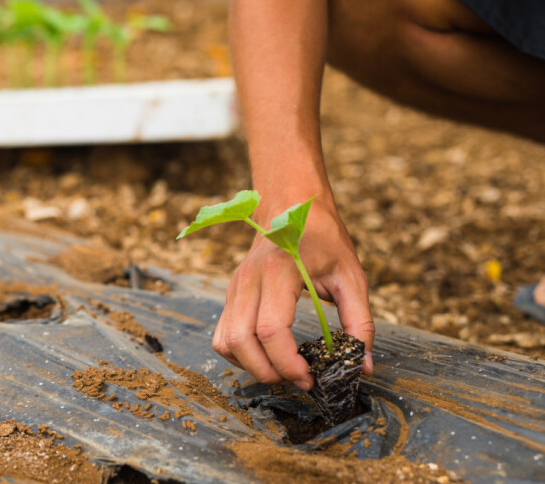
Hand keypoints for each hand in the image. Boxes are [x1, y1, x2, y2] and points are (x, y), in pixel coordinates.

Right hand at [212, 197, 374, 389]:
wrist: (290, 206)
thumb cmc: (323, 238)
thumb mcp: (351, 276)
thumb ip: (359, 322)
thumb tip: (363, 365)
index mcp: (279, 273)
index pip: (271, 330)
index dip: (288, 363)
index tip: (310, 377)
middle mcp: (249, 281)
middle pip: (242, 342)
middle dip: (269, 372)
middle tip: (298, 379)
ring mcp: (235, 288)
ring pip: (226, 342)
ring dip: (251, 366)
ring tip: (282, 370)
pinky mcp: (230, 294)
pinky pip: (222, 336)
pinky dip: (239, 355)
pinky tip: (265, 355)